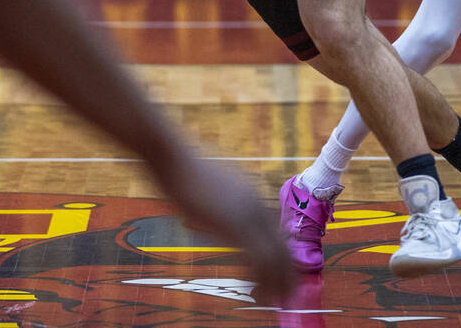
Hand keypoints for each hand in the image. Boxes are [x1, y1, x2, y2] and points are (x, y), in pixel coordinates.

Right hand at [160, 157, 294, 304]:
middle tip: (287, 297)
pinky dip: (261, 278)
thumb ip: (224, 207)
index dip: (283, 260)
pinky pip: (256, 257)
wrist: (174, 158)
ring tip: (276, 301)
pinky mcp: (234, 224)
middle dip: (286, 274)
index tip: (284, 279)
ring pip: (274, 256)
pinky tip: (257, 293)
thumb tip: (221, 222)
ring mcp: (247, 214)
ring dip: (276, 281)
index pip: (278, 234)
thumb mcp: (212, 191)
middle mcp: (256, 206)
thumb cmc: (185, 173)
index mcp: (252, 198)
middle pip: (282, 246)